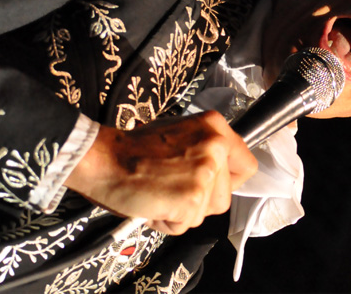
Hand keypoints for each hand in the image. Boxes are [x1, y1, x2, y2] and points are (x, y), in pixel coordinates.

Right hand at [65, 111, 257, 234]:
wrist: (103, 158)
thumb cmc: (136, 148)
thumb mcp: (181, 133)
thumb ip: (205, 149)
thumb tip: (220, 172)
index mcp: (216, 127)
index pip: (247, 166)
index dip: (229, 182)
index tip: (209, 184)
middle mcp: (216, 146)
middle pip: (225, 196)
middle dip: (199, 202)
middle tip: (171, 188)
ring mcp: (205, 172)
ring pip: (206, 213)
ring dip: (183, 212)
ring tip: (160, 193)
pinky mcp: (191, 197)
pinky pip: (186, 225)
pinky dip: (167, 222)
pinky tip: (152, 204)